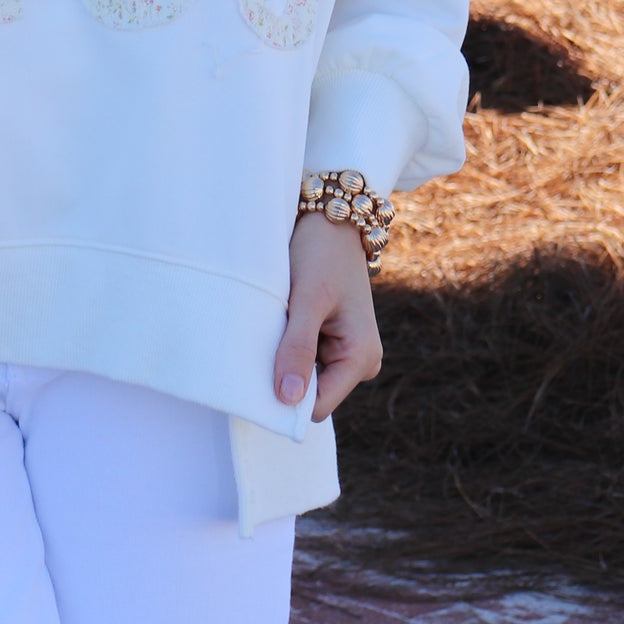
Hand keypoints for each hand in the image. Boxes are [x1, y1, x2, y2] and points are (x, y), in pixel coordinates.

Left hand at [273, 211, 382, 421]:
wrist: (330, 218)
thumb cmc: (322, 252)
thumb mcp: (307, 299)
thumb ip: (298, 348)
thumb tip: (288, 400)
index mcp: (362, 358)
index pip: (316, 406)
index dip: (288, 396)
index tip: (261, 371)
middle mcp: (361, 361)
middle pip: (310, 393)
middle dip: (287, 371)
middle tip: (269, 335)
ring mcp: (347, 351)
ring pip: (305, 375)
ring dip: (287, 354)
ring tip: (279, 320)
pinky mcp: (334, 340)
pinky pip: (306, 358)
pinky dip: (289, 343)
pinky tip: (284, 318)